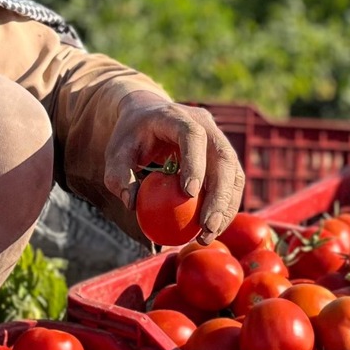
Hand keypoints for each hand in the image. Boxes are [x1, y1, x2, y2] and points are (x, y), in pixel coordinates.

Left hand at [104, 97, 245, 242]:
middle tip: (206, 227)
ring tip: (209, 234)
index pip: (193, 135)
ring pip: (234, 172)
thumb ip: (118, 176)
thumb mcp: (115, 153)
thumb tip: (132, 204)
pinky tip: (213, 228)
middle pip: (223, 157)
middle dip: (219, 195)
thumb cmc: (130, 137)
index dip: (195, 162)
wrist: (148, 115)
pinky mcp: (224, 156)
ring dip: (227, 206)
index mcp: (177, 116)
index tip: (189, 193)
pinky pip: (233, 182)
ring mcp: (219, 138)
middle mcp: (205, 124)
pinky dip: (226, 206)